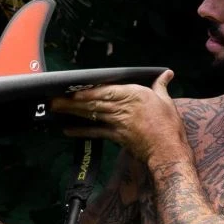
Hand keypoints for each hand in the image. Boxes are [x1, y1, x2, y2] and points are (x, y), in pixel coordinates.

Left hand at [49, 70, 189, 164]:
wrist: (167, 150)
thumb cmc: (168, 125)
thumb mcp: (165, 101)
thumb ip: (161, 85)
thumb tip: (167, 73)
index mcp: (135, 95)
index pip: (107, 91)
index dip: (89, 92)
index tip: (74, 89)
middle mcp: (123, 108)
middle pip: (94, 103)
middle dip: (73, 101)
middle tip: (55, 98)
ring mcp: (118, 122)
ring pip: (92, 115)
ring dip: (73, 111)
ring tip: (56, 108)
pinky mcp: (116, 136)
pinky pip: (96, 132)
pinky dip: (81, 131)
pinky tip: (68, 129)